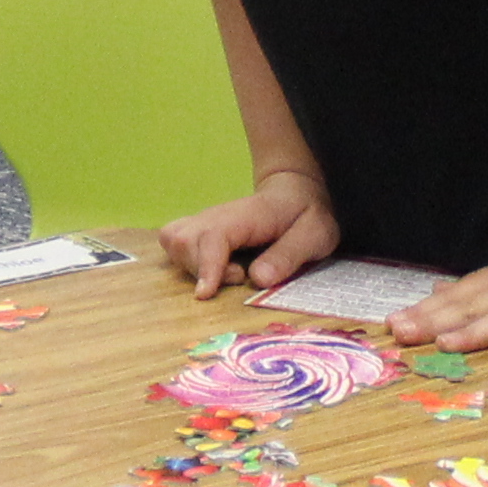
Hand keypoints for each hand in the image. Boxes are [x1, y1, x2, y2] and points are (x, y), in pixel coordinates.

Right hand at [162, 170, 336, 300]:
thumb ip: (289, 255)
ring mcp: (204, 220)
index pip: (214, 236)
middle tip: (240, 276)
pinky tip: (211, 268)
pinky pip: (173, 241)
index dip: (207, 266)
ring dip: (190, 266)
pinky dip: (183, 260)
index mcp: (247, 215)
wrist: (292, 193)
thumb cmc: (304, 214)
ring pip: (173, 241)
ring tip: (226, 273)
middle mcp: (217, 215)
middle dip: (201, 270)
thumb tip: (258, 279)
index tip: (206, 293)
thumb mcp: (315, 234)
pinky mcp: (198, 229)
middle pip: (183, 241)